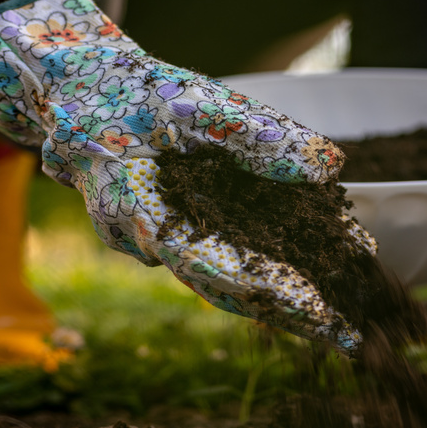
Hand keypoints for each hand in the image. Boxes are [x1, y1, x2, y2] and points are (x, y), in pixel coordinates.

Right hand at [0, 0, 365, 349]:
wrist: (78, 91)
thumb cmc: (133, 90)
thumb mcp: (196, 99)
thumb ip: (260, 133)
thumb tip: (331, 164)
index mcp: (140, 209)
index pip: (210, 264)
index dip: (264, 289)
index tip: (318, 311)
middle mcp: (144, 240)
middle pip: (222, 289)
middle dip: (286, 314)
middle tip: (348, 337)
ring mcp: (153, 242)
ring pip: (220, 281)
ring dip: (277, 299)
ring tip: (339, 319)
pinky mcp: (168, 232)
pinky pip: (216, 259)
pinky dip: (260, 269)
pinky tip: (309, 273)